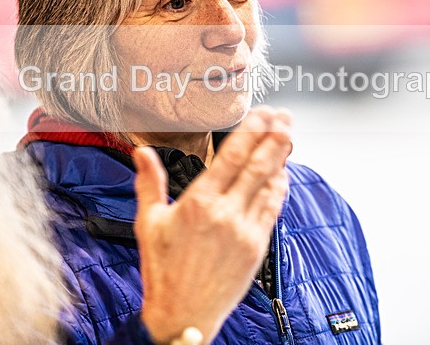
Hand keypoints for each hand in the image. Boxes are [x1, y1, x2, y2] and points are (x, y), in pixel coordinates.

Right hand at [134, 106, 291, 343]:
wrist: (182, 315)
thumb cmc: (162, 271)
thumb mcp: (148, 223)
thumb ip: (149, 183)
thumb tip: (142, 152)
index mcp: (198, 203)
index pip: (231, 156)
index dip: (251, 131)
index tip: (262, 114)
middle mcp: (225, 214)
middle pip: (257, 165)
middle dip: (274, 137)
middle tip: (284, 117)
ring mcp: (245, 231)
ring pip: (269, 184)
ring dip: (281, 158)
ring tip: (288, 136)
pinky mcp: (257, 247)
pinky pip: (273, 209)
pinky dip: (279, 188)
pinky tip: (282, 174)